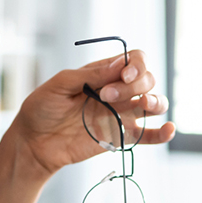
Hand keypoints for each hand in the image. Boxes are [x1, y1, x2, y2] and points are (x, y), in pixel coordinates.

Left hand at [11, 50, 175, 173]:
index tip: (123, 75)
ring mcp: (122, 114)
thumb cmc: (42, 109)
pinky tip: (168, 129)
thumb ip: (90, 75)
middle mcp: (117, 91)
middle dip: (134, 84)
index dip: (136, 65)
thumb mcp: (59, 85)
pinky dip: (163, 132)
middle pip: (147, 79)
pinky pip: (149, 135)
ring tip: (143, 104)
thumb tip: (119, 65)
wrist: (34, 142)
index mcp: (103, 73)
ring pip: (154, 103)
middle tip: (106, 96)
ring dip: (156, 101)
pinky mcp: (121, 137)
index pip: (134, 60)